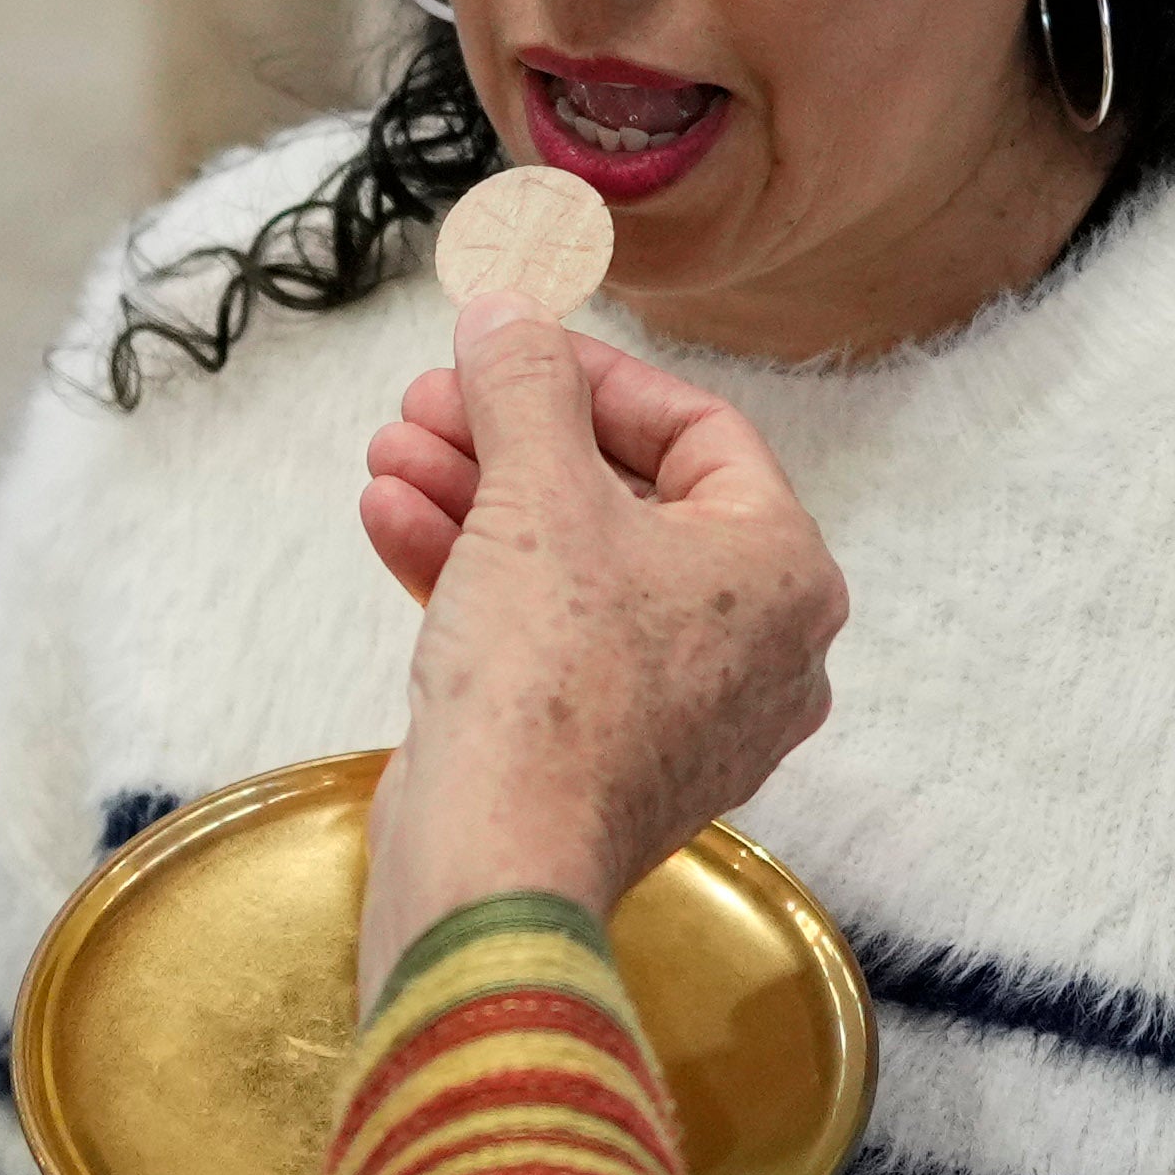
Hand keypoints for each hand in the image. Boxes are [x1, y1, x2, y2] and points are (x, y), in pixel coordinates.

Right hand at [347, 289, 843, 987]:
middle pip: (625, 499)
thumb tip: (509, 311)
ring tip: (389, 454)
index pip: (698, 431)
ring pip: (577, 570)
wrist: (494, 863)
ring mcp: (684, 712)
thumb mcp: (535, 491)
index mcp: (784, 571)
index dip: (591, 376)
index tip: (510, 347)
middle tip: (428, 402)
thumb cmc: (549, 683)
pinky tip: (392, 520)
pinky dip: (478, 579)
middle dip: (511, 440)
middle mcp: (757, 645)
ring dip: (478, 500)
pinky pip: (552, 641)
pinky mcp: (608, 759)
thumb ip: (526, 384)